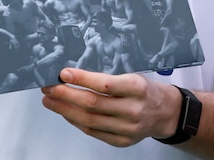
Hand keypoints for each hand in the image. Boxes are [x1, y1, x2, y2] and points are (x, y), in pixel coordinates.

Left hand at [41, 69, 180, 146]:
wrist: (165, 112)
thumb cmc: (145, 91)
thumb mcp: (133, 76)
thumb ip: (108, 79)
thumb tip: (73, 76)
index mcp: (137, 88)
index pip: (105, 84)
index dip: (82, 79)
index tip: (64, 73)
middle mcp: (133, 110)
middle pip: (92, 104)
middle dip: (65, 95)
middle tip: (49, 88)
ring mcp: (127, 128)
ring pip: (89, 120)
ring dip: (65, 110)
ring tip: (51, 101)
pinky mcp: (121, 141)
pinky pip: (92, 131)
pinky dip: (76, 121)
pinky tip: (66, 113)